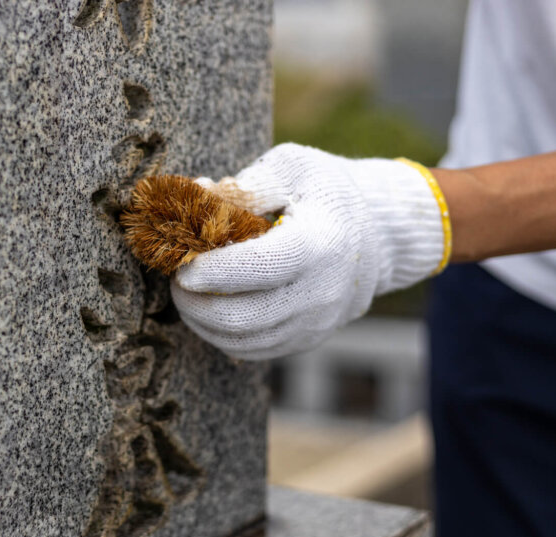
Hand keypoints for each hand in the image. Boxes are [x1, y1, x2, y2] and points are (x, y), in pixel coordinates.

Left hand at [171, 143, 446, 359]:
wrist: (379, 232)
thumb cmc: (326, 191)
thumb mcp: (292, 167)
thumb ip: (246, 185)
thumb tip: (197, 195)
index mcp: (319, 243)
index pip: (257, 268)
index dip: (212, 271)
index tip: (182, 264)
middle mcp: (321, 291)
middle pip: (243, 317)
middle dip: (195, 304)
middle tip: (176, 282)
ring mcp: (316, 322)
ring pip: (244, 341)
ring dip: (202, 323)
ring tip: (187, 296)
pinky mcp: (307, 339)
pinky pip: (255, 350)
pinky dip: (222, 335)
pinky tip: (208, 311)